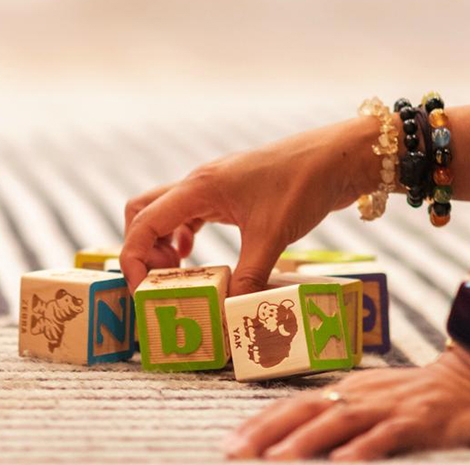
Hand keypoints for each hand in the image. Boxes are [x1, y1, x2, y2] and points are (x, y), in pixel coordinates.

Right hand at [120, 115, 379, 293]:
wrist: (335, 158)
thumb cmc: (301, 185)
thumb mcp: (274, 236)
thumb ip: (249, 276)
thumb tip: (229, 311)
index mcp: (199, 188)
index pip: (145, 221)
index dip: (134, 257)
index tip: (142, 289)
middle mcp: (198, 184)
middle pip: (144, 212)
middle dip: (142, 248)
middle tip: (162, 280)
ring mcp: (212, 187)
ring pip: (165, 212)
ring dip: (162, 243)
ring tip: (178, 274)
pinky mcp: (228, 194)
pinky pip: (189, 214)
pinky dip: (182, 236)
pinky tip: (195, 256)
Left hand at [224, 349, 469, 458]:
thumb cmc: (424, 398)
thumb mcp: (378, 404)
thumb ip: (343, 418)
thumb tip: (299, 440)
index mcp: (347, 391)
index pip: (293, 406)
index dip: (260, 425)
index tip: (230, 445)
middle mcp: (361, 395)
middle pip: (304, 410)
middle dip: (266, 433)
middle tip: (234, 454)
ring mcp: (390, 407)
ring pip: (338, 422)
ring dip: (304, 442)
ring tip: (275, 461)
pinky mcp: (422, 421)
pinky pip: (388, 436)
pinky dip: (364, 449)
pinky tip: (344, 463)